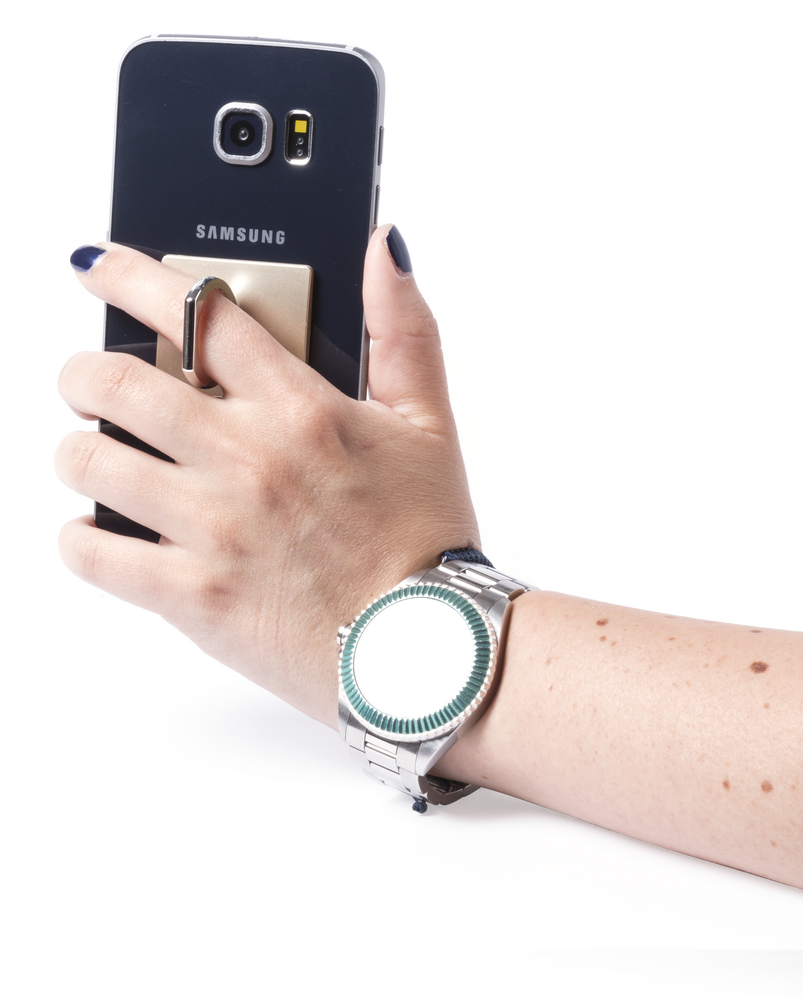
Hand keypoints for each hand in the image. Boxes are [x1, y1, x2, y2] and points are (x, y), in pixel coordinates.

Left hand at [54, 227, 480, 729]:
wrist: (425, 645)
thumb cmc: (428, 536)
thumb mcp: (429, 422)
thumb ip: (402, 329)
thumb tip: (380, 249)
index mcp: (302, 409)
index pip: (198, 314)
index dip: (132, 276)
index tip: (99, 267)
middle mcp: (248, 458)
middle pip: (117, 382)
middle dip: (82, 370)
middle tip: (85, 380)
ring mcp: (213, 528)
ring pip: (91, 462)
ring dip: (78, 450)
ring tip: (93, 455)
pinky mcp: (193, 595)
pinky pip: (93, 554)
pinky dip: (79, 537)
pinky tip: (96, 531)